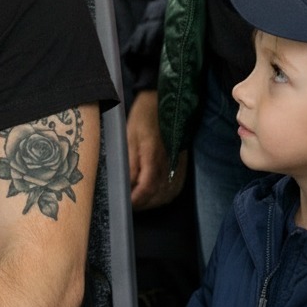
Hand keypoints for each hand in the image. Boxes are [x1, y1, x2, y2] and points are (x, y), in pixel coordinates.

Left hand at [126, 90, 186, 208]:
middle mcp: (168, 162)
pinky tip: (156, 196)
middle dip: (143, 204)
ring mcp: (177, 163)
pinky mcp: (181, 163)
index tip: (125, 204)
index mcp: (153, 156)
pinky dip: (166, 196)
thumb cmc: (142, 117)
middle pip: (158, 195)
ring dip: (154, 202)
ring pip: (169, 193)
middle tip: (129, 205)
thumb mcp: (129, 137)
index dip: (136, 200)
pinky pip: (176, 186)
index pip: (146, 188)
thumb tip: (125, 185)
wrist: (161, 101)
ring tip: (141, 202)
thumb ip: (129, 163)